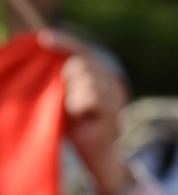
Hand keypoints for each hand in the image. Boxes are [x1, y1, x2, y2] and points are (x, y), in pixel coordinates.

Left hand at [42, 29, 131, 194]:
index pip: (83, 51)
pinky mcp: (114, 111)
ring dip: (72, 96)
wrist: (97, 156)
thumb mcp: (68, 95)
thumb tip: (50, 54)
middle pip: (82, 64)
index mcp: (104, 75)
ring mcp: (116, 96)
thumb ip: (66, 76)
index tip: (43, 38)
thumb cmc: (78, 125)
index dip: (64, 43)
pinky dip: (78, 107)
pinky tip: (82, 118)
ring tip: (76, 113)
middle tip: (70, 102)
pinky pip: (89, 98)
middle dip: (68, 79)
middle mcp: (114, 82)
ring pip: (86, 80)